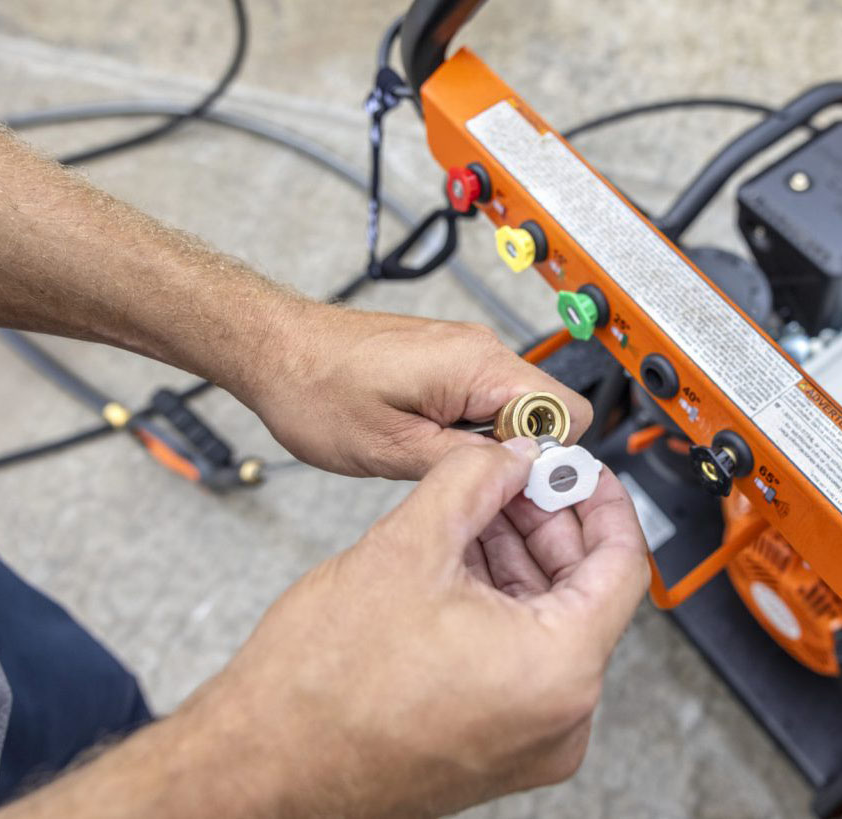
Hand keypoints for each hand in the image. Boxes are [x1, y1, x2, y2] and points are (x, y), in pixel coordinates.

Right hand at [180, 438, 646, 816]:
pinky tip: (463, 560)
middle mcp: (559, 718)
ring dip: (520, 560)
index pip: (623, 563)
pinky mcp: (495, 747)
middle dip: (548, 523)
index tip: (578, 468)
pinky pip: (522, 659)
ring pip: (550, 624)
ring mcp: (529, 739)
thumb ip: (476, 480)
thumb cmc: (321, 689)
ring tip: (478, 508)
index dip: (601, 499)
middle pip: (585, 591)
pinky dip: (502, 605)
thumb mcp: (409, 545)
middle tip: (515, 476)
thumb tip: (512, 457)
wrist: (259, 765)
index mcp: (559, 671)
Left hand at [241, 303, 591, 478]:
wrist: (274, 350)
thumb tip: (523, 472)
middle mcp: (482, 350)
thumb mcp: (392, 450)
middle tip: (472, 487)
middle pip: (548, 412)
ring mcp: (467, 353)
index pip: (567, 413)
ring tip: (436, 464)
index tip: (519, 491)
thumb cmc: (316, 391)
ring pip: (518, 410)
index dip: (551, 459)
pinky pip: (487, 400)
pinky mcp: (450, 360)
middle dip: (522, 456)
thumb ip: (468, 463)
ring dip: (492, 445)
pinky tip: (428, 446)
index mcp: (478, 366)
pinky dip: (471, 430)